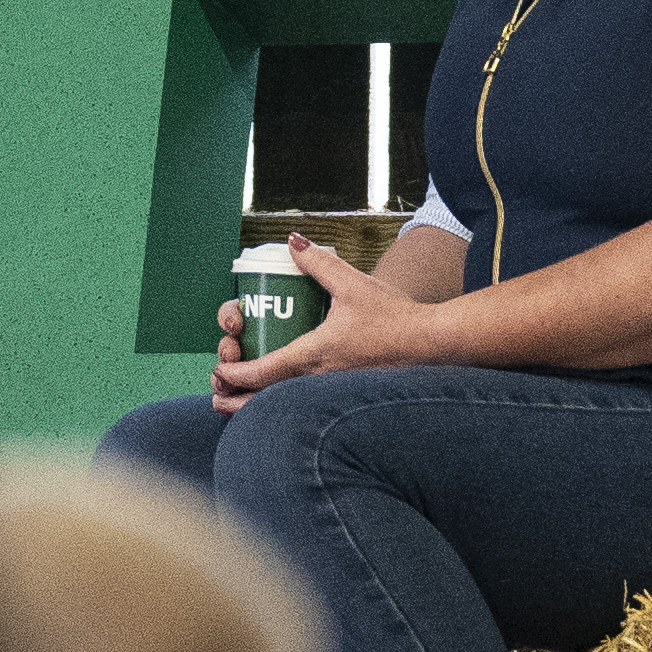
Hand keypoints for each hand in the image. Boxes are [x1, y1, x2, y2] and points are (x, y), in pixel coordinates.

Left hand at [209, 234, 439, 412]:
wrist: (434, 346)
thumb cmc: (396, 318)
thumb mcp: (353, 284)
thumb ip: (318, 263)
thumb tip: (292, 242)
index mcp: (313, 355)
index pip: (261, 372)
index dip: (234, 373)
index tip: (219, 368)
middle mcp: (317, 381)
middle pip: (263, 400)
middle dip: (233, 395)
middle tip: (218, 386)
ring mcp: (330, 393)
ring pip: (281, 408)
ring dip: (250, 408)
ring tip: (229, 403)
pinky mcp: (342, 394)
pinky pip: (301, 407)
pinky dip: (278, 408)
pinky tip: (271, 404)